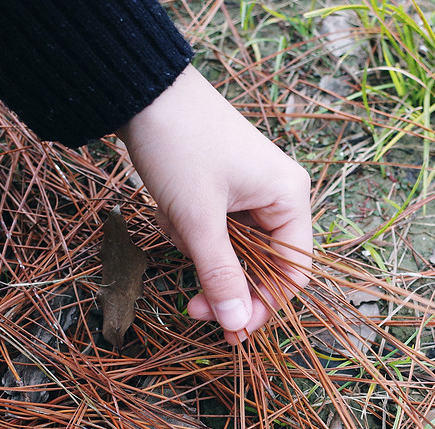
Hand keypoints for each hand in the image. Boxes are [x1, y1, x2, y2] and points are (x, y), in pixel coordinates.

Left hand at [116, 66, 312, 343]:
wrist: (142, 90)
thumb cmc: (179, 146)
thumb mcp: (198, 220)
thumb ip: (221, 276)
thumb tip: (237, 326)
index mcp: (290, 197)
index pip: (292, 272)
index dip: (263, 306)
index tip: (230, 331)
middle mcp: (278, 194)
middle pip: (262, 264)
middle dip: (223, 281)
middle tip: (193, 308)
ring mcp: (251, 190)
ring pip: (232, 249)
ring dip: (199, 250)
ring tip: (172, 225)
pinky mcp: (224, 186)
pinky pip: (215, 229)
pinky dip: (191, 230)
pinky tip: (168, 210)